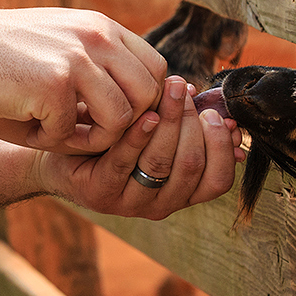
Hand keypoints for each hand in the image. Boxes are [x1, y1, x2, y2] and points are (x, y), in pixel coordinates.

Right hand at [0, 7, 166, 153]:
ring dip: (92, 139)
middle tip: (88, 133)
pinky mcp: (55, 83)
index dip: (141, 102)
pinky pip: (72, 133)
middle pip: (149, 96)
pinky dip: (50, 140)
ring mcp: (78, 58)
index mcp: (100, 27)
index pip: (154, 69)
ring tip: (59, 133)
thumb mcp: (60, 51)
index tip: (112, 118)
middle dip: (125, 126)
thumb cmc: (2, 60)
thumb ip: (99, 74)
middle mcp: (97, 36)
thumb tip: (139, 118)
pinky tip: (28, 126)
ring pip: (121, 120)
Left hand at [40, 76, 244, 219]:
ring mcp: (130, 202)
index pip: (217, 181)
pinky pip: (124, 163)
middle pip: (190, 166)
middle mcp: (161, 204)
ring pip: (160, 164)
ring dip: (169, 123)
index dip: (221, 147)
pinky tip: (145, 114)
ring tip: (169, 91)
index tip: (216, 114)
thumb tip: (228, 122)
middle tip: (182, 90)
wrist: (66, 150)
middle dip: (191, 122)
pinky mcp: (100, 193)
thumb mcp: (161, 132)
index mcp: (182, 193)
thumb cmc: (121, 136)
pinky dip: (138, 136)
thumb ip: (191, 128)